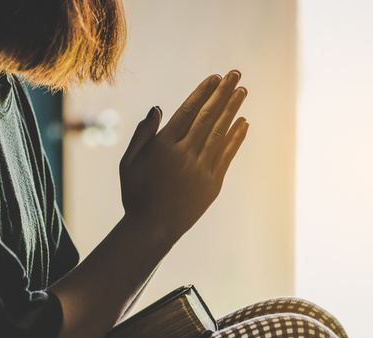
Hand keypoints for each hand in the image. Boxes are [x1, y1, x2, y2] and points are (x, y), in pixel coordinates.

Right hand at [119, 70, 248, 242]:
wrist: (153, 228)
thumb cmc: (136, 194)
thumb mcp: (129, 163)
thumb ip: (143, 135)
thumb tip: (158, 108)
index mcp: (163, 147)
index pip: (187, 112)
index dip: (202, 93)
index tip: (214, 77)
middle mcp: (185, 155)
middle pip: (207, 117)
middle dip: (223, 93)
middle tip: (235, 74)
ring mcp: (201, 170)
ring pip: (219, 132)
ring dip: (232, 109)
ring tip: (242, 91)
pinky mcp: (212, 184)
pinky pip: (227, 155)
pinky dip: (236, 137)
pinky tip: (243, 122)